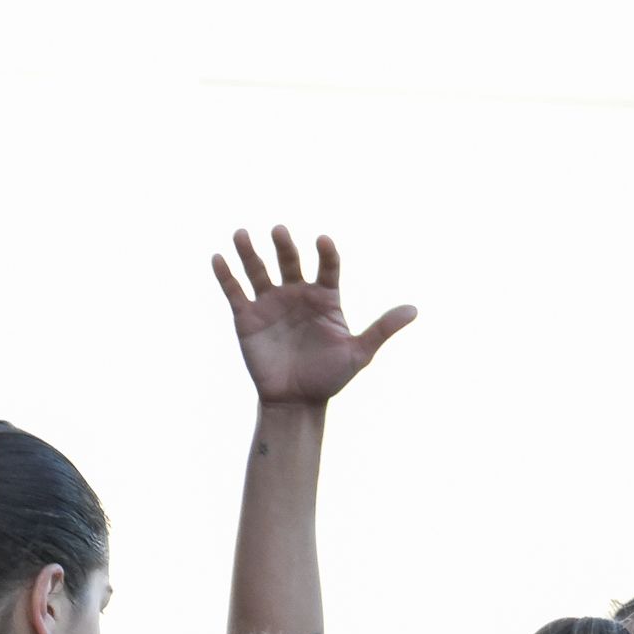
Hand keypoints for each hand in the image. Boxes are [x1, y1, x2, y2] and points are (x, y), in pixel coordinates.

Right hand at [214, 226, 415, 408]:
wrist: (296, 402)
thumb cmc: (329, 377)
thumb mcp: (359, 354)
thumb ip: (382, 330)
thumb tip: (414, 310)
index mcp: (325, 298)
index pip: (327, 267)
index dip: (326, 254)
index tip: (323, 242)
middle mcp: (297, 294)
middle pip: (290, 261)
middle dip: (284, 246)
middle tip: (279, 231)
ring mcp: (270, 303)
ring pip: (258, 271)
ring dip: (249, 252)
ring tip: (241, 234)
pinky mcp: (247, 318)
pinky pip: (235, 292)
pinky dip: (226, 276)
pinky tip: (218, 258)